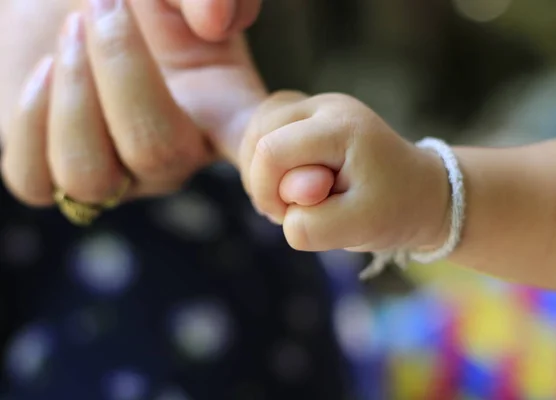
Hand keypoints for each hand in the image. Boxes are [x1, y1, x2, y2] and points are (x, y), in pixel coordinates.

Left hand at [1, 0, 266, 205]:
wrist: (71, 9)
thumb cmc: (134, 2)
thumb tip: (215, 22)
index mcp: (220, 115)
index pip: (258, 156)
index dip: (268, 164)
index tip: (266, 145)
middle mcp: (173, 157)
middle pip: (157, 155)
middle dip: (122, 71)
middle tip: (104, 3)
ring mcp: (114, 174)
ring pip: (90, 178)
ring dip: (74, 95)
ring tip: (73, 30)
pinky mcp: (51, 177)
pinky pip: (36, 180)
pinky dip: (33, 120)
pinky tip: (45, 71)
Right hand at [240, 91, 449, 252]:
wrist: (420, 191)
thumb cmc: (395, 208)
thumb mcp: (361, 228)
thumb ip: (315, 226)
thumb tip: (284, 218)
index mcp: (341, 126)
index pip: (270, 151)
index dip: (267, 191)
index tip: (291, 216)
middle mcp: (326, 105)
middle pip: (257, 133)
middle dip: (263, 179)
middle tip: (293, 208)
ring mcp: (317, 104)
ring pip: (256, 128)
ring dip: (263, 169)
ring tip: (293, 196)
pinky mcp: (309, 114)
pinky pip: (265, 129)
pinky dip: (266, 159)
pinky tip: (288, 180)